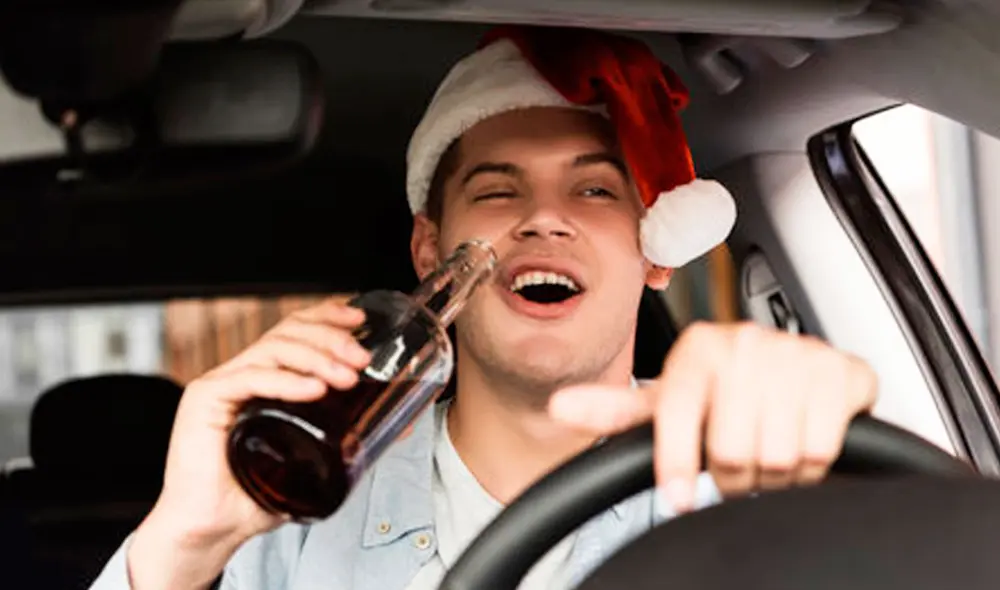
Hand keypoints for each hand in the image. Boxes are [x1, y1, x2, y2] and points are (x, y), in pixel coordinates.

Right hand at [127, 296, 371, 589]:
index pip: (294, 330)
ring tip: (346, 377)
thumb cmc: (256, 497)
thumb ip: (350, 437)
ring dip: (317, 356)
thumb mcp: (314, 458)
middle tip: (362, 358)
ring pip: (273, 348)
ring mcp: (222, 383)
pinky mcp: (205, 400)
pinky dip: (286, 380)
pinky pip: (250, 378)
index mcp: (263, 377)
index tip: (360, 319)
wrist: (212, 530)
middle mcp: (241, 372)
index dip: (326, 316)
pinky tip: (314, 389)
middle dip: (331, 338)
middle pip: (287, 333)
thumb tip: (402, 425)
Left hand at [548, 322, 876, 512]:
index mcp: (700, 346)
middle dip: (733, 474)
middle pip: (730, 447)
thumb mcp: (669, 403)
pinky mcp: (844, 373)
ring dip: (772, 474)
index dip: (678, 463)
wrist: (803, 382)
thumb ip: (616, 410)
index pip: (676, 413)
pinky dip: (811, 467)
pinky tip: (801, 445)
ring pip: (777, 453)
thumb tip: (560, 407)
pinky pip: (820, 448)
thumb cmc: (729, 395)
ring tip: (766, 455)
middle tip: (737, 467)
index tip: (681, 495)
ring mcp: (799, 354)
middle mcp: (748, 342)